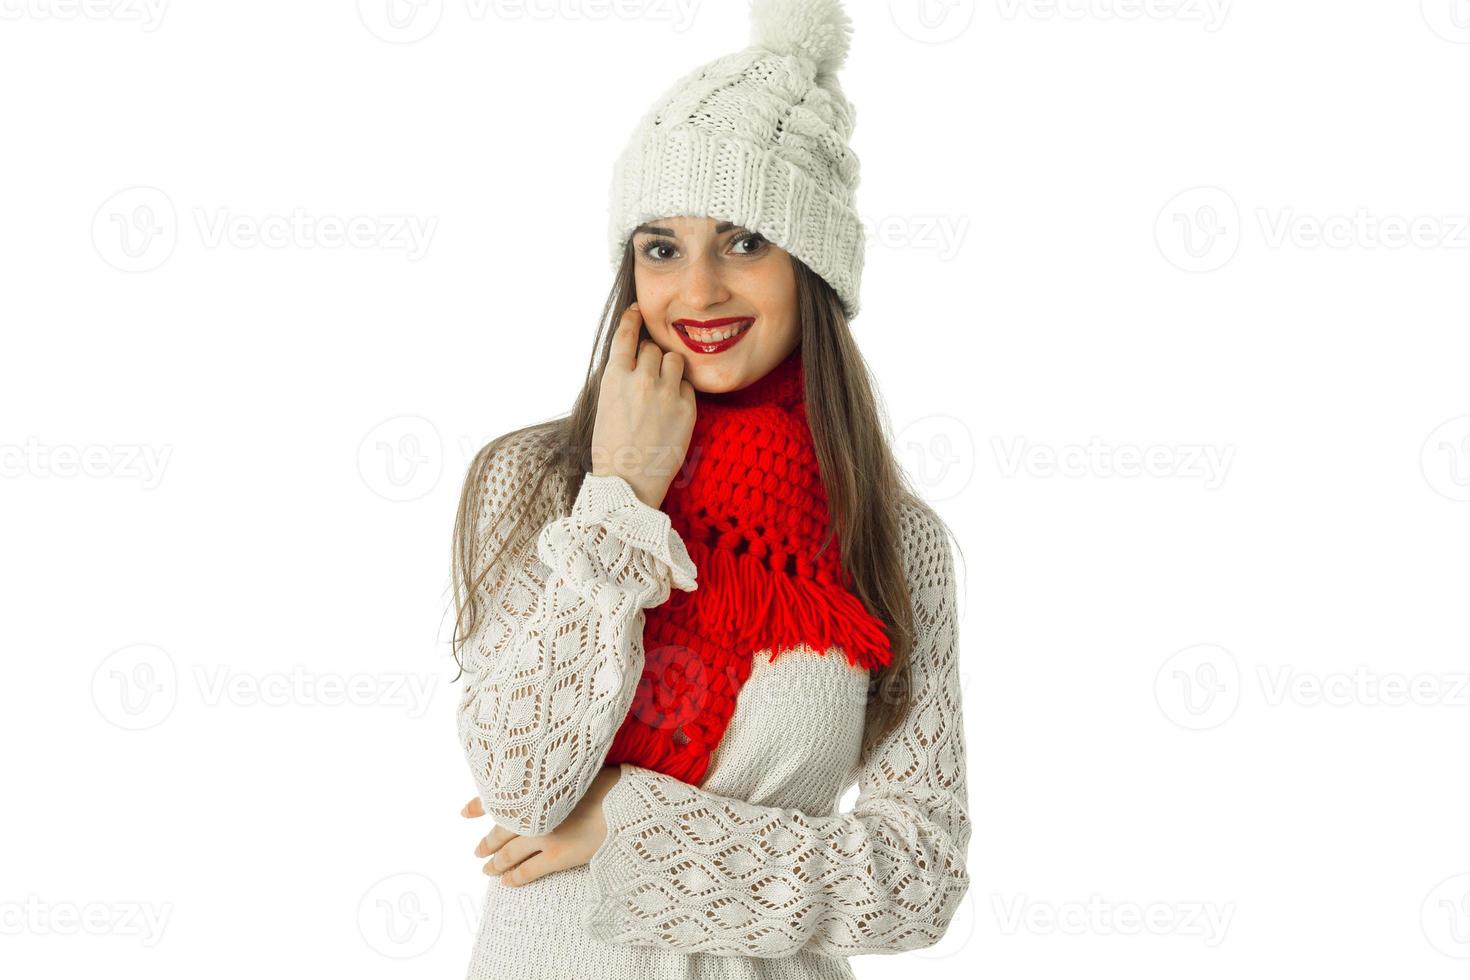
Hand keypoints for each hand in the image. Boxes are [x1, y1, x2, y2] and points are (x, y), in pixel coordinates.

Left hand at [461, 765, 622, 886]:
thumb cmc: (609, 782)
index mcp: (537, 790)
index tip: (465, 811)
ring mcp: (544, 836)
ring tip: (487, 870)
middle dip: (487, 842)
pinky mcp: (557, 856)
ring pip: (509, 854)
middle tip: (477, 850)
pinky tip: (507, 882)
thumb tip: (552, 771)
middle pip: (500, 830)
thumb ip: (559, 777)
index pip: (498, 797)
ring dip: (495, 863)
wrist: (627, 805)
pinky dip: (514, 878)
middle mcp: (534, 813)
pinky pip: (528, 871)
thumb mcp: (580, 771)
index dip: (479, 805)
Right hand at [591, 302, 695, 509]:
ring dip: (669, 367)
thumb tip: (635, 359)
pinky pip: (687, 384)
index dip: (632, 319)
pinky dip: (681, 390)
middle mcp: (641, 379)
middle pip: (652, 348)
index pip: (626, 335)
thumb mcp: (604, 405)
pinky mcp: (687, 407)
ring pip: (674, 359)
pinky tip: (671, 408)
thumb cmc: (611, 448)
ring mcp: (666, 392)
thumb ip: (620, 378)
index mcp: (613, 377)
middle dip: (650, 356)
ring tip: (662, 388)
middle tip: (647, 376)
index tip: (637, 310)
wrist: (628, 483)